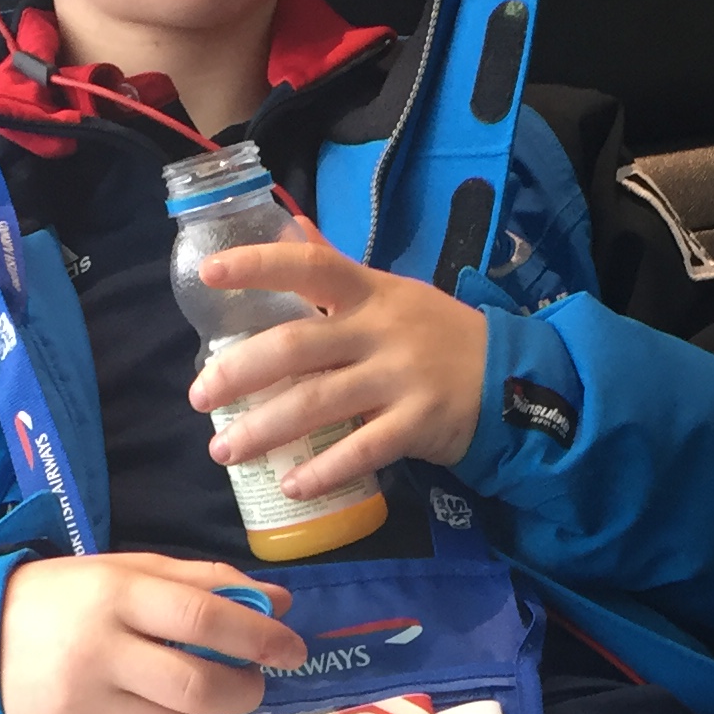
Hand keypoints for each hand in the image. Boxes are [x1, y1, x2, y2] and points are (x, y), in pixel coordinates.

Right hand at [0, 553, 303, 713]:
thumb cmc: (68, 601)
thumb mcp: (128, 573)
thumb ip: (204, 583)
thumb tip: (280, 606)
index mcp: (115, 595)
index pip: (202, 618)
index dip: (258, 637)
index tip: (292, 650)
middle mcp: (98, 652)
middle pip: (198, 688)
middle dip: (243, 691)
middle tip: (250, 684)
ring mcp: (82, 707)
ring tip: (190, 701)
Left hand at [189, 221, 489, 498]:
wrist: (514, 377)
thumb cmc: (437, 335)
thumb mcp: (391, 293)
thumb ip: (336, 269)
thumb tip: (286, 228)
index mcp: (369, 292)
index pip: (309, 266)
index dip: (258, 266)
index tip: (210, 274)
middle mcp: (380, 331)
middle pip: (297, 346)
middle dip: (240, 372)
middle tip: (200, 397)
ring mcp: (400, 378)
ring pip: (318, 403)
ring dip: (265, 430)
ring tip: (225, 452)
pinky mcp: (418, 424)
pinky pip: (363, 450)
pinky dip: (324, 471)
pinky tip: (291, 485)